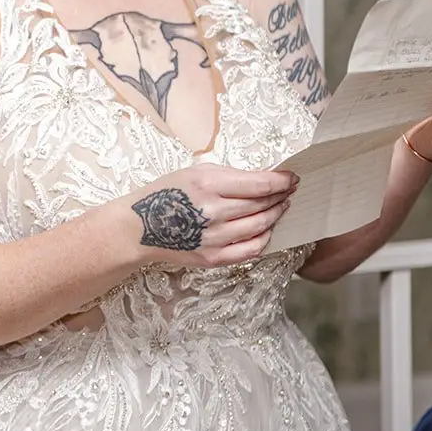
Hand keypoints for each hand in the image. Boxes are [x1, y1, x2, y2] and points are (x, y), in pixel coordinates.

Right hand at [126, 163, 297, 268]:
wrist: (139, 227)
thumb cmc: (165, 193)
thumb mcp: (195, 172)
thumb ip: (231, 175)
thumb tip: (265, 177)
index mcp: (208, 184)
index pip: (259, 184)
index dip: (282, 181)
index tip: (293, 178)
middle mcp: (213, 212)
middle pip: (263, 205)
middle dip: (281, 196)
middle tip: (289, 191)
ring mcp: (214, 238)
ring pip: (261, 227)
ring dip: (276, 215)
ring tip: (280, 207)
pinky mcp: (214, 258)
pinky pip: (251, 250)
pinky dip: (264, 239)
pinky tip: (266, 229)